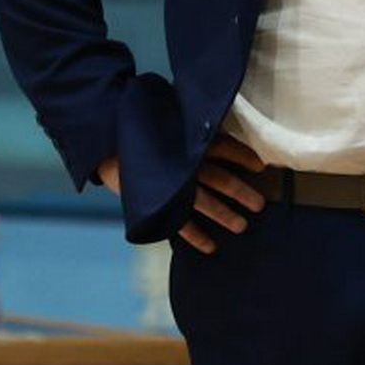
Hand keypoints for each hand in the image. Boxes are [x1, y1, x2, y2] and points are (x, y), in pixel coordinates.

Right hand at [97, 134, 266, 254]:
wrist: (104, 144)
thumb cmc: (142, 130)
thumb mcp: (167, 119)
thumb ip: (188, 124)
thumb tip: (211, 117)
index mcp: (188, 141)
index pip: (223, 148)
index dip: (243, 157)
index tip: (260, 167)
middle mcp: (185, 163)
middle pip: (221, 179)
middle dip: (241, 193)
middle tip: (260, 205)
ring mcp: (173, 185)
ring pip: (206, 202)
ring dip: (225, 215)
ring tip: (241, 226)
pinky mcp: (158, 202)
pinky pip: (180, 222)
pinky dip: (196, 236)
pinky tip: (210, 247)